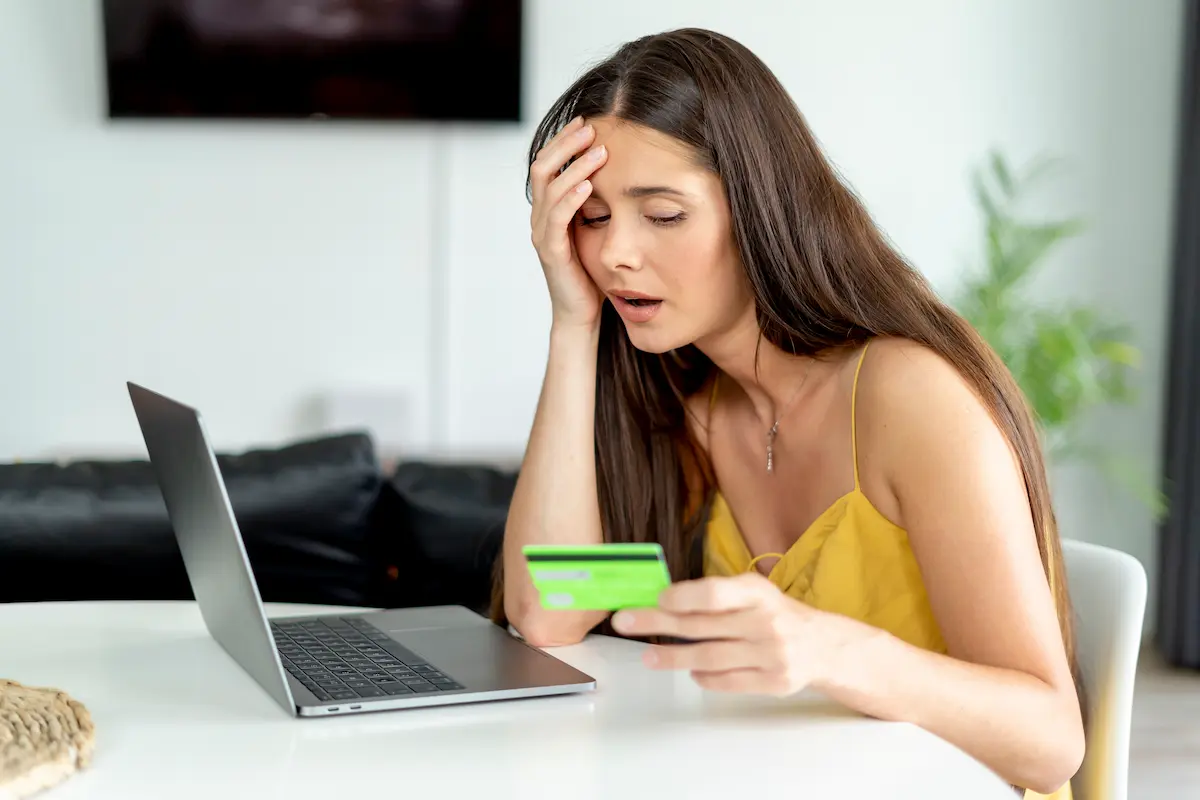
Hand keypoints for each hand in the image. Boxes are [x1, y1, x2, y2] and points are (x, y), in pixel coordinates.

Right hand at [528, 116, 608, 329]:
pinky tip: (589, 185)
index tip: (587, 121)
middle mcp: (541, 218)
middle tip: (591, 127)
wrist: (581, 314)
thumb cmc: (592, 272)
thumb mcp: (596, 229)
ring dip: (574, 166)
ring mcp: (543, 235)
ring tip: (598, 151)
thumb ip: (599, 203)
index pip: (548, 163)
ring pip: (549, 189)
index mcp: (549, 209)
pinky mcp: (552, 253)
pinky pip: (557, 219)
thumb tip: (620, 172)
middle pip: (542, 167)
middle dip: (566, 144)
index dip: (564, 140)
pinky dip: (571, 198)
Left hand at [610, 572, 833, 696]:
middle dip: (658, 624)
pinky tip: (691, 672)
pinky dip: (704, 678)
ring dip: (673, 658)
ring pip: (710, 658)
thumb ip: (717, 597)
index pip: (714, 594)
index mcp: (758, 592)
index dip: (682, 597)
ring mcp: (772, 654)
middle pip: (702, 627)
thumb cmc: (774, 614)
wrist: (822, 645)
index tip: (657, 600)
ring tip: (648, 657)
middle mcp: (766, 621)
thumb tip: (663, 601)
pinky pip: (728, 682)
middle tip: (625, 622)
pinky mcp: (775, 682)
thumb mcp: (753, 593)